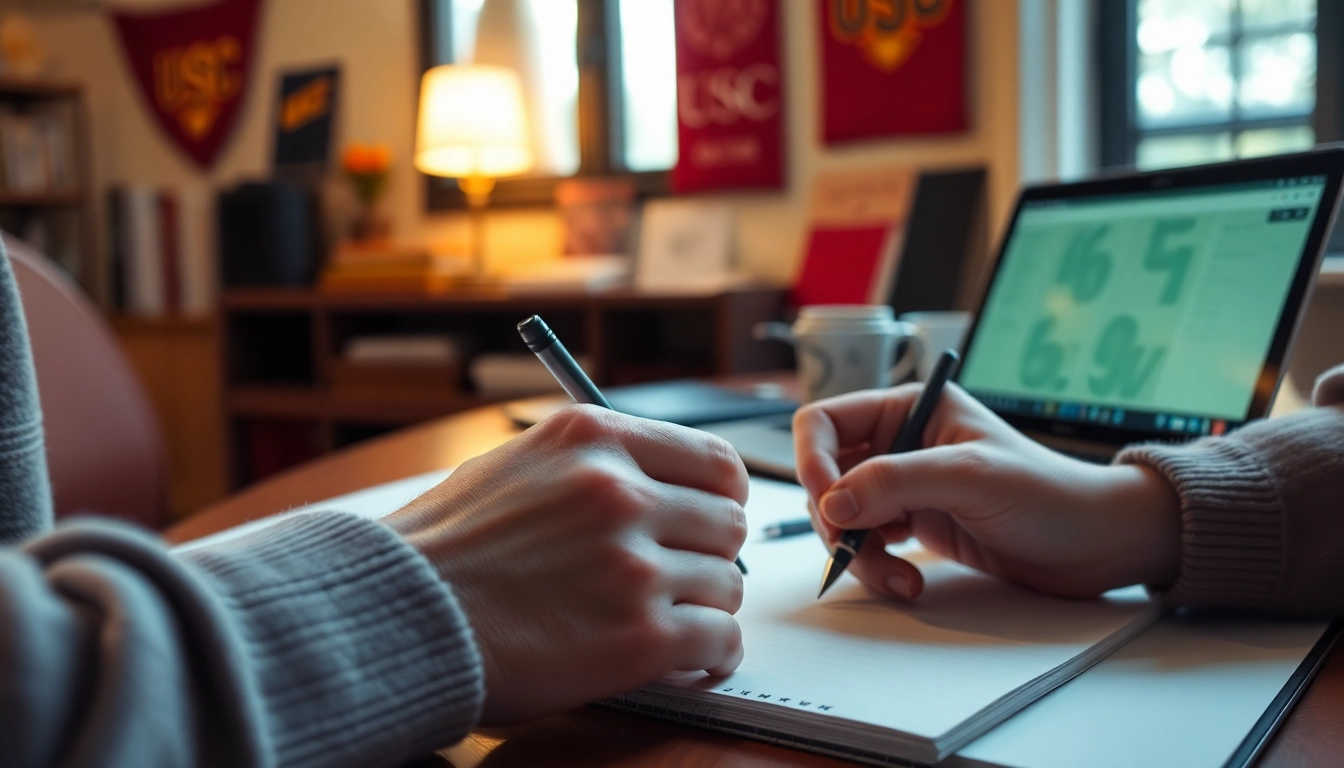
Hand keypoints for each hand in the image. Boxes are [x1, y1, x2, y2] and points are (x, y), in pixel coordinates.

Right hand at [384, 405, 748, 723]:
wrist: (393, 619)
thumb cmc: (439, 552)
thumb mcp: (512, 466)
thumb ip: (589, 466)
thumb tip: (654, 485)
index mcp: (593, 438)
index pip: (716, 460)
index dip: (721, 497)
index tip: (709, 519)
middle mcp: (620, 492)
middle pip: (728, 524)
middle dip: (710, 555)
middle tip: (680, 579)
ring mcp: (632, 565)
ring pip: (726, 586)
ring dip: (704, 608)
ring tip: (669, 622)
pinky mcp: (638, 637)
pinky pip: (720, 640)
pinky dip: (713, 656)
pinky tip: (691, 660)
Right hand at [793, 384, 1180, 600]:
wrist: (1097, 543)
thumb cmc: (1049, 493)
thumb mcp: (970, 476)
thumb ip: (896, 480)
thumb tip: (832, 502)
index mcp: (909, 408)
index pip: (826, 422)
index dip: (812, 459)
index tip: (826, 500)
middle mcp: (901, 442)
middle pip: (827, 475)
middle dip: (835, 517)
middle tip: (854, 547)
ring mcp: (906, 486)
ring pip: (842, 516)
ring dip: (857, 552)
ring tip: (895, 577)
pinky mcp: (915, 523)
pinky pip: (868, 544)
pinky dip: (877, 568)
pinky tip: (909, 580)